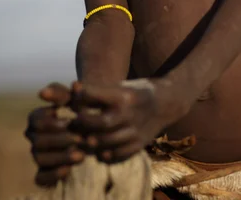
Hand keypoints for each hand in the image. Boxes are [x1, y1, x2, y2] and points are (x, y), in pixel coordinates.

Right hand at [24, 83, 84, 186]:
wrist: (92, 125)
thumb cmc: (80, 107)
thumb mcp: (73, 97)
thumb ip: (60, 93)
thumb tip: (41, 93)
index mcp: (36, 118)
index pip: (35, 120)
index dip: (52, 122)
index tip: (69, 121)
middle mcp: (34, 137)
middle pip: (38, 141)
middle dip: (61, 139)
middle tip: (81, 138)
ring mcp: (38, 154)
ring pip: (41, 159)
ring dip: (61, 157)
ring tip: (82, 154)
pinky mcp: (45, 171)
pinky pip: (41, 178)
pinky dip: (52, 175)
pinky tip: (68, 169)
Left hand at [71, 78, 187, 162]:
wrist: (166, 103)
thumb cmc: (137, 91)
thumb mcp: (122, 85)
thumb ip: (99, 90)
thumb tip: (73, 89)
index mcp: (125, 95)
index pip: (95, 96)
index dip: (80, 97)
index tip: (74, 98)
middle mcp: (130, 114)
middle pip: (100, 123)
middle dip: (83, 122)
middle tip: (75, 120)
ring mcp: (136, 131)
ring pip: (106, 142)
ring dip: (91, 140)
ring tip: (83, 136)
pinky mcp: (139, 144)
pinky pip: (118, 154)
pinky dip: (105, 154)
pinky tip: (99, 148)